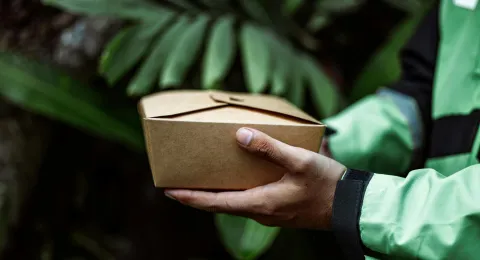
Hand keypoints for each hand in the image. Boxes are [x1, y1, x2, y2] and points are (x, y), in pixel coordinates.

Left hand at [164, 127, 345, 229]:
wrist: (350, 206)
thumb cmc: (326, 184)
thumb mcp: (299, 161)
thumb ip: (269, 148)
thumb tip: (241, 135)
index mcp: (260, 203)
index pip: (215, 203)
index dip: (190, 197)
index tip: (169, 191)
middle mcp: (260, 212)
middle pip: (220, 205)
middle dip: (198, 195)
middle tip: (180, 183)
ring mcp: (269, 213)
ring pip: (234, 204)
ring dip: (215, 194)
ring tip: (202, 180)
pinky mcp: (278, 210)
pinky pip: (248, 202)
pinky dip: (233, 193)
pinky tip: (236, 179)